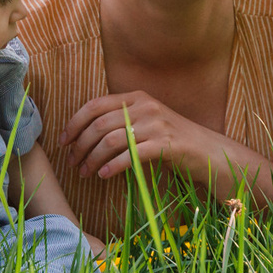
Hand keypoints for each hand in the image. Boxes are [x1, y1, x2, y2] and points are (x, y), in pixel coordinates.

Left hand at [63, 90, 234, 187]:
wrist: (208, 152)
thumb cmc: (172, 141)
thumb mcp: (145, 122)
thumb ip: (121, 121)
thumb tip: (84, 134)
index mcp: (136, 97)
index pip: (95, 104)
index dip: (75, 122)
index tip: (63, 141)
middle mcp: (145, 106)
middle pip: (99, 124)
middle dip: (80, 145)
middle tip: (72, 163)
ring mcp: (156, 124)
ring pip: (110, 141)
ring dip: (92, 159)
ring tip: (85, 173)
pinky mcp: (165, 144)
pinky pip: (129, 155)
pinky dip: (112, 166)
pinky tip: (103, 175)